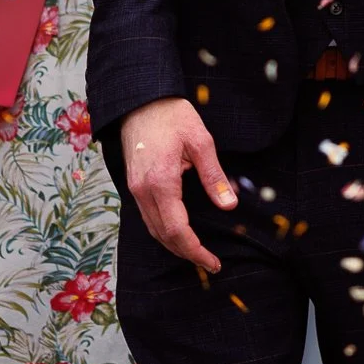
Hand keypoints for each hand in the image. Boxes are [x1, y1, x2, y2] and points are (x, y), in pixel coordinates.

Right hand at [121, 97, 236, 273]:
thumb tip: (229, 204)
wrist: (141, 101)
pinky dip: (163, 231)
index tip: (213, 261)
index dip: (196, 250)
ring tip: (197, 253)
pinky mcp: (134, 185)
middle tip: (210, 262)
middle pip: (163, 236)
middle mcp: (143, 191)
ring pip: (153, 229)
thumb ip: (214, 176)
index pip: (178, 230)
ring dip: (174, 245)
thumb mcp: (201, 141)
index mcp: (161, 182)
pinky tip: (178, 232)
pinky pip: (147, 217)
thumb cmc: (172, 116)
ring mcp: (135, 189)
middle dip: (187, 253)